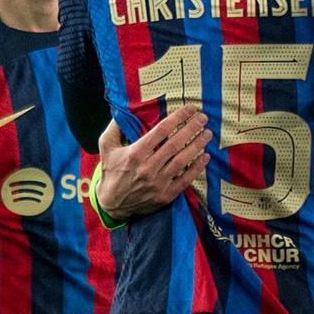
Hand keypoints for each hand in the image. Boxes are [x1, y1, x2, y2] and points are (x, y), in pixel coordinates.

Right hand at [96, 105, 210, 220]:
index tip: (190, 109)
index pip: (162, 130)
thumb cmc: (112, 171)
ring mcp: (158, 183)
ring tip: (207, 134)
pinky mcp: (165, 196)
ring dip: (197, 145)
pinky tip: (206, 156)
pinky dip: (197, 167)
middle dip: (192, 128)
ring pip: (183, 160)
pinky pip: (186, 180)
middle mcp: (148, 168)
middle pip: (175, 143)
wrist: (112, 204)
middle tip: (203, 118)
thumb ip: (114, 127)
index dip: (178, 117)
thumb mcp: (106, 147)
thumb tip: (123, 110)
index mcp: (135, 153)